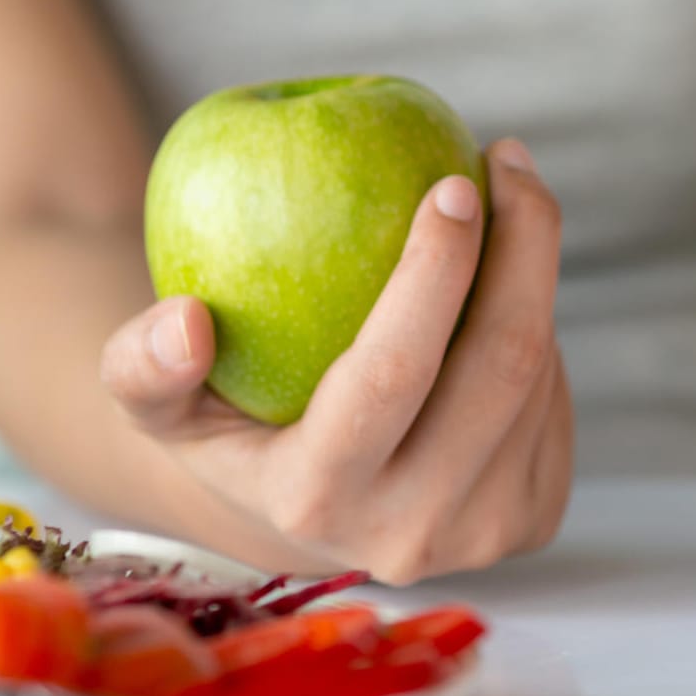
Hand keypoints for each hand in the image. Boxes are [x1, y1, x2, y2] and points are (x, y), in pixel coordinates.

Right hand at [99, 139, 572, 583]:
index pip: (392, 374)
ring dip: (533, 274)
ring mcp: (484, 535)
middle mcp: (409, 534)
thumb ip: (141, 366)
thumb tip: (184, 320)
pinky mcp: (535, 521)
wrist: (313, 513)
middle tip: (507, 160)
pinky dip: (538, 324)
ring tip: (507, 204)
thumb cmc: (234, 424)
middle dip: (525, 245)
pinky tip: (509, 281)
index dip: (435, 271)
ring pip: (539, 374)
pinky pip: (555, 399)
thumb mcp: (163, 405)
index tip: (454, 183)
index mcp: (315, 502)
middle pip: (501, 366)